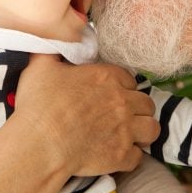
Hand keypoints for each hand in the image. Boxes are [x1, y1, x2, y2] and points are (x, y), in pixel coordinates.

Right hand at [13, 54, 158, 176]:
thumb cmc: (38, 104)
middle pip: (147, 104)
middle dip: (137, 110)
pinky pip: (139, 157)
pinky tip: (116, 155)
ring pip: (152, 129)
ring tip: (129, 136)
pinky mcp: (122, 155)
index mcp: (107, 77)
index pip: (130, 80)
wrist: (39, 143)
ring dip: (142, 132)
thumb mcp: (40, 66)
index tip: (111, 95)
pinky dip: (130, 158)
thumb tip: (59, 34)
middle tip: (121, 116)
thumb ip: (54, 47)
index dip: (122, 88)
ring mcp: (126, 130)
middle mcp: (122, 101)